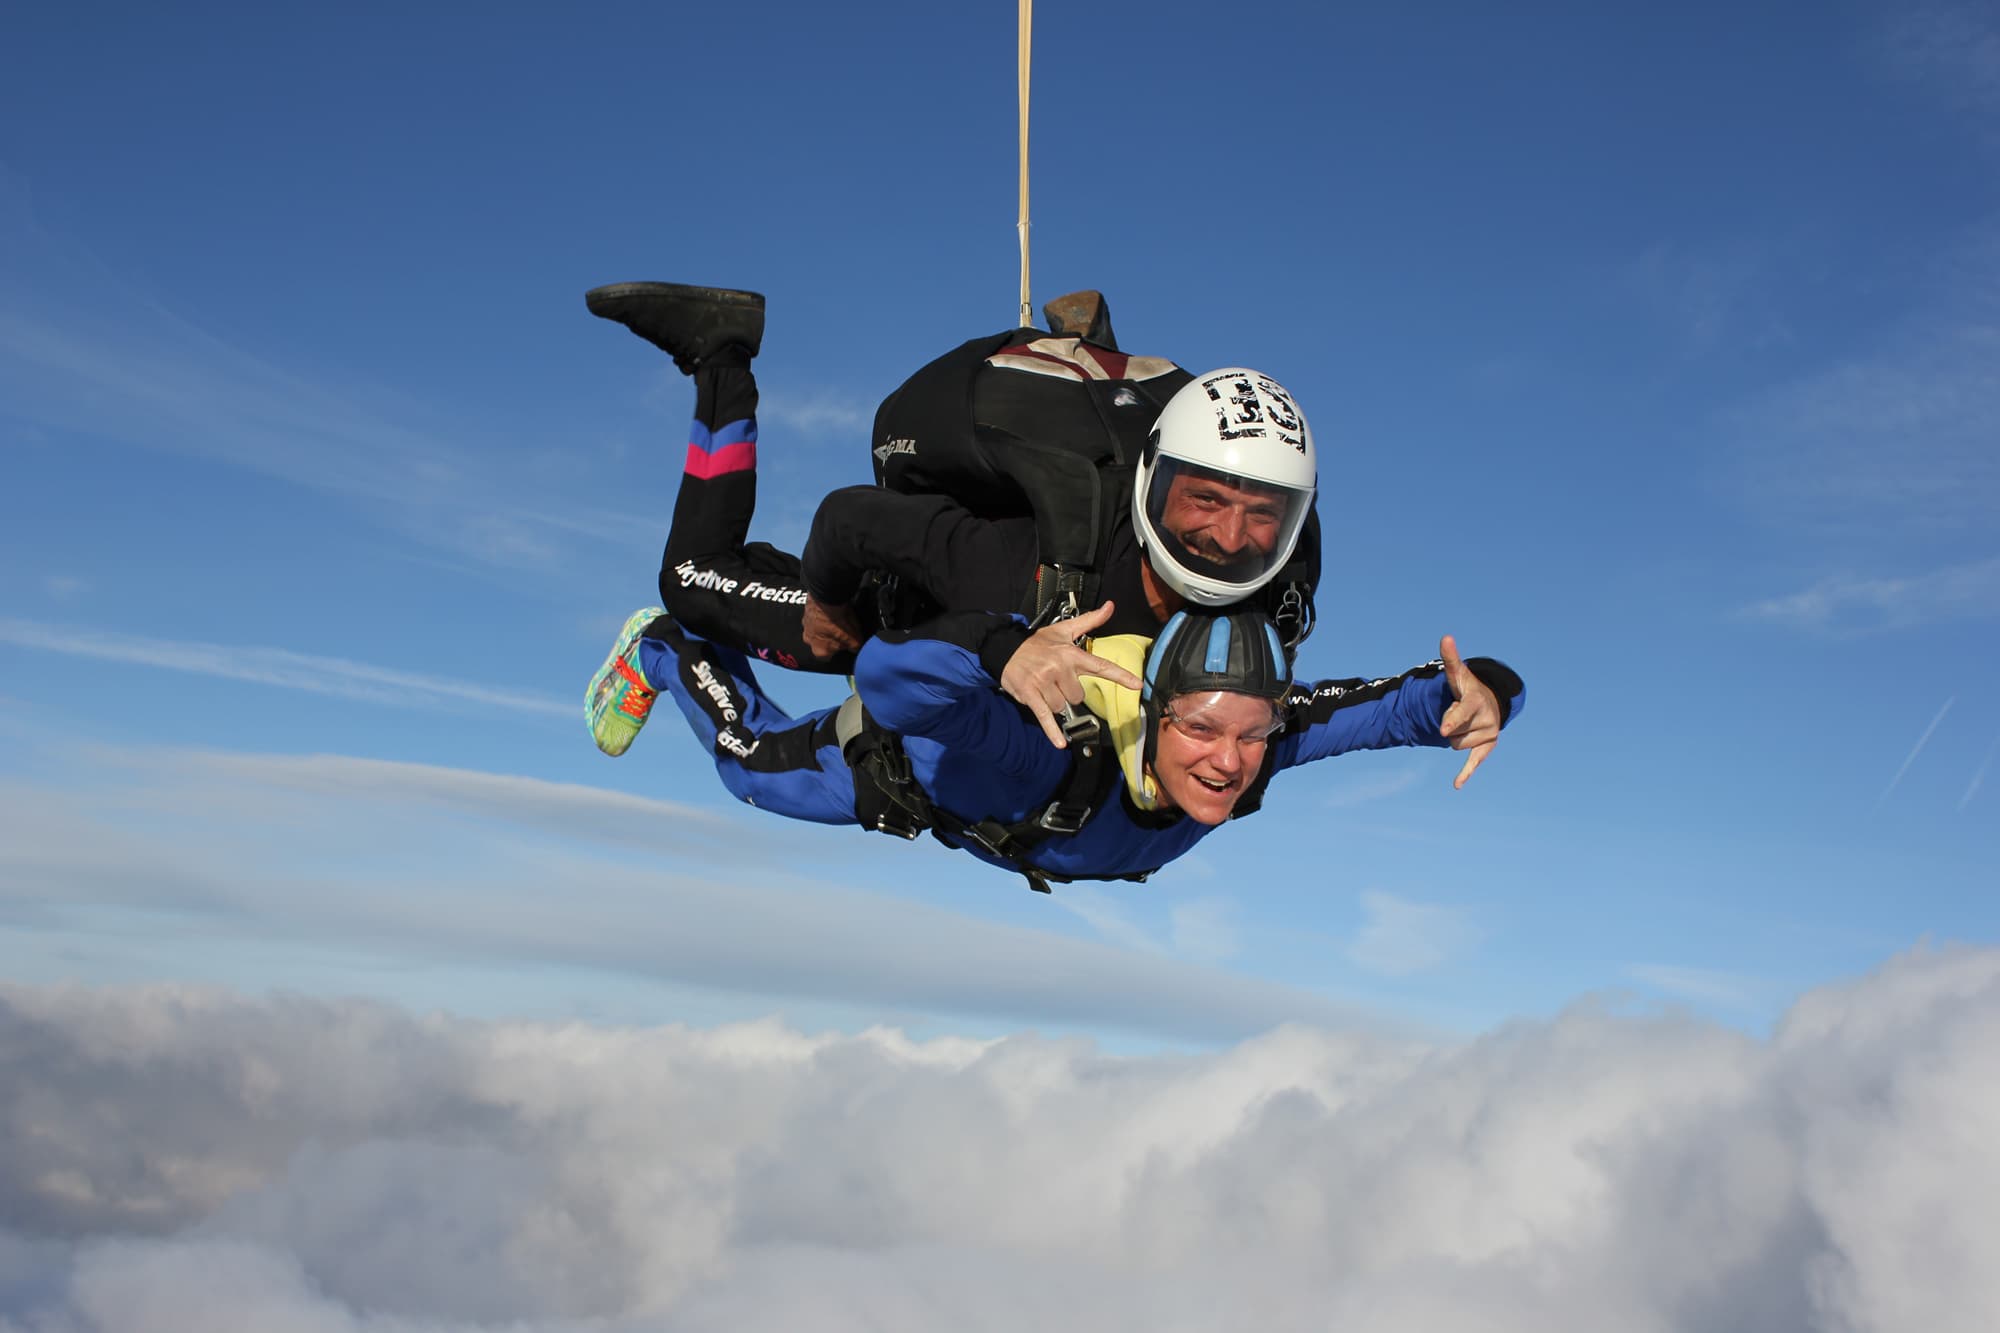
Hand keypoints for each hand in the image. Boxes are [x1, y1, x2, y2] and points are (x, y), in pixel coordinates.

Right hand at [801, 593, 864, 658]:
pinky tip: (829, 610)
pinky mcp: (804, 613)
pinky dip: (819, 616)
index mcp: (820, 651)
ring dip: (823, 627)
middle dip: (829, 638)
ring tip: (835, 619)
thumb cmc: (839, 622)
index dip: (837, 651)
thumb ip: (854, 646)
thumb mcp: (854, 637)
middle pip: (821, 644)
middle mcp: (809, 641)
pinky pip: (813, 618)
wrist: (826, 598)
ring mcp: (805, 626)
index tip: (844, 645)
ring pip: (815, 631)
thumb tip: (855, 649)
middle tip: (840, 631)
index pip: (828, 658)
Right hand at [1001, 600, 1144, 747]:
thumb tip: (1110, 606)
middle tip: (1056, 680)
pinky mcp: (1031, 695)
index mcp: (1071, 654)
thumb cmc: (1038, 643)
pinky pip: (1046, 716)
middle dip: (1069, 692)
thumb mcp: (1064, 629)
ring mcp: (1044, 682)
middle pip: (1078, 695)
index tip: (1137, 685)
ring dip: (1055, 702)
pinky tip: (1060, 743)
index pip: (1101, 666)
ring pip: (1063, 706)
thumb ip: (1090, 621)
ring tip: (1044, 688)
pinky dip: (1052, 731)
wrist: (1006, 649)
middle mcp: (1060, 668)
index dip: (1121, 676)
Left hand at [1439, 634, 1503, 788]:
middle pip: (1452, 732)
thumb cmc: (1467, 689)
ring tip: (1466, 723)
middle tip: (1459, 713)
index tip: (1444, 729)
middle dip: (1450, 725)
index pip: (1462, 712)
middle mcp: (1486, 718)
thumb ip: (1451, 659)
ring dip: (1455, 736)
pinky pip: (1475, 761)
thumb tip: (1446, 637)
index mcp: (1476, 701)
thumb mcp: (1458, 675)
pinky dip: (1465, 773)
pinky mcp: (1488, 746)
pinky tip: (1456, 784)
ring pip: (1457, 745)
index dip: (1452, 720)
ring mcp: (1488, 733)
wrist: (1488, 703)